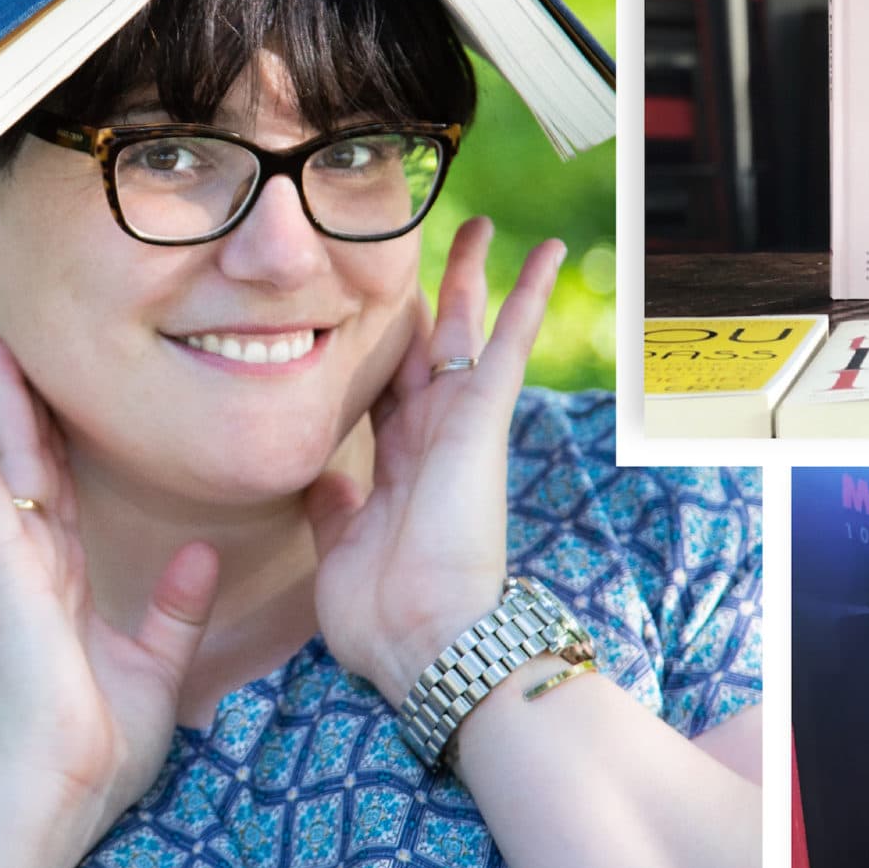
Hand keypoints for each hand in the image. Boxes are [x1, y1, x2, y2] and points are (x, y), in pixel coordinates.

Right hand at [0, 338, 217, 841]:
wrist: (67, 790)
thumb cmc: (107, 743)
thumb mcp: (160, 662)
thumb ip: (177, 608)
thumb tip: (201, 551)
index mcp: (70, 584)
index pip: (66, 494)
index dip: (63, 442)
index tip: (63, 394)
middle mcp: (39, 568)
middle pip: (33, 465)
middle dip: (26, 404)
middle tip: (15, 344)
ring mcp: (18, 571)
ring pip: (9, 467)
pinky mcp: (8, 580)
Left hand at [304, 216, 563, 705]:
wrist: (425, 640)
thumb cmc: (382, 615)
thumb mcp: (339, 550)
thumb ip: (335, 507)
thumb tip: (325, 477)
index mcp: (396, 464)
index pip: (384, 387)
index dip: (376, 345)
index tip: (368, 307)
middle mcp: (431, 435)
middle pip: (427, 346)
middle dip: (432, 296)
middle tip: (437, 243)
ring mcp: (460, 425)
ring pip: (466, 332)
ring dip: (475, 278)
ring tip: (484, 227)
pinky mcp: (485, 420)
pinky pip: (506, 344)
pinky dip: (525, 298)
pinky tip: (542, 253)